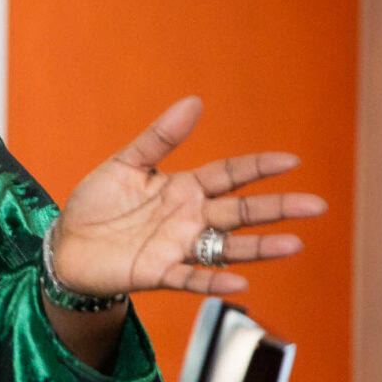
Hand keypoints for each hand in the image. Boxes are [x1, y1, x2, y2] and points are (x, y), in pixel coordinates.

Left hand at [50, 96, 326, 299]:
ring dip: (258, 247)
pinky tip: (239, 280)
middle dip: (277, 208)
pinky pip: (191, 278)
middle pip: (240, 211)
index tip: (291, 161)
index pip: (230, 174)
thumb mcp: (124, 164)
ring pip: (226, 247)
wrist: (65, 245)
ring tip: (293, 244)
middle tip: (316, 206)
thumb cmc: (95, 204)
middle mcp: (189, 218)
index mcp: (183, 188)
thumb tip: (194, 101)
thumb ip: (159, 138)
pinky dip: (213, 280)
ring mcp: (176, 247)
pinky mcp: (157, 273)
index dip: (258, 167)